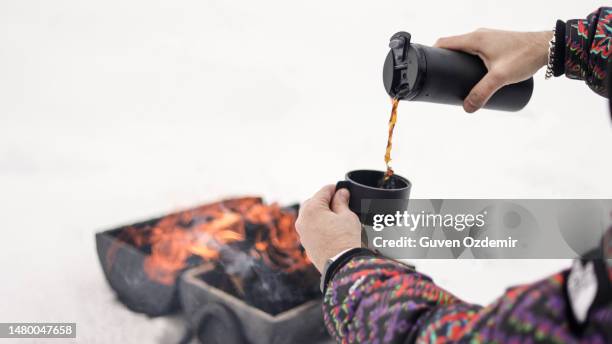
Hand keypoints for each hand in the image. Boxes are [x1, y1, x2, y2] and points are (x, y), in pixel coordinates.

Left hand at [295, 185, 361, 271]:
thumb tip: (341, 193)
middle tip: (340, 201)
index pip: (324, 191)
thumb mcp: (347, 216)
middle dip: (325, 200)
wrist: (343, 266)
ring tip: (337, 216)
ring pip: (310, 217)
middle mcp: (302, 220)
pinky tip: (331, 228)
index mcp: (311, 209)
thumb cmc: (346, 240)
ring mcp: (302, 234)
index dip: (335, 188)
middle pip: (313, 202)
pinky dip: (318, 226)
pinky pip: (310, 230)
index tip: (343, 189)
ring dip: (321, 213)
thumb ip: (342, 202)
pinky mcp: (306, 245)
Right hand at [434, 29, 551, 112]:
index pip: (444, 43)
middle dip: (444, 62)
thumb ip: (482, 93)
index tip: (427, 67)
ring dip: (457, 62)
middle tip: (440, 80)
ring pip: (465, 50)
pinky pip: (475, 51)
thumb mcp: (500, 77)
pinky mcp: (496, 44)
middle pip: (453, 47)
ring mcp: (488, 39)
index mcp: (475, 39)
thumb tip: (467, 108)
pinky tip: (473, 75)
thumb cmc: (525, 56)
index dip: (432, 54)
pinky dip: (469, 62)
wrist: (548, 47)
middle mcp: (479, 35)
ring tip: (455, 80)